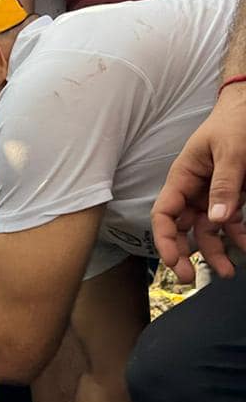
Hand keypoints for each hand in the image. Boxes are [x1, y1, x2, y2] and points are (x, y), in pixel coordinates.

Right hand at [151, 86, 245, 280]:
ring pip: (206, 231)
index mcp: (182, 177)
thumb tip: (217, 220)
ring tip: (227, 273)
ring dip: (214, 252)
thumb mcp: (232, 151)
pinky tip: (244, 249)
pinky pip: (229, 223)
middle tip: (192, 278)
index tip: (174, 262)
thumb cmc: (235, 123)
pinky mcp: (229, 197)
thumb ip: (225, 185)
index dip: (164, 240)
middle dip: (185, 254)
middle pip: (181, 228)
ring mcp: (211, 195)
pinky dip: (236, 237)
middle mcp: (192, 190)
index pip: (163, 214)